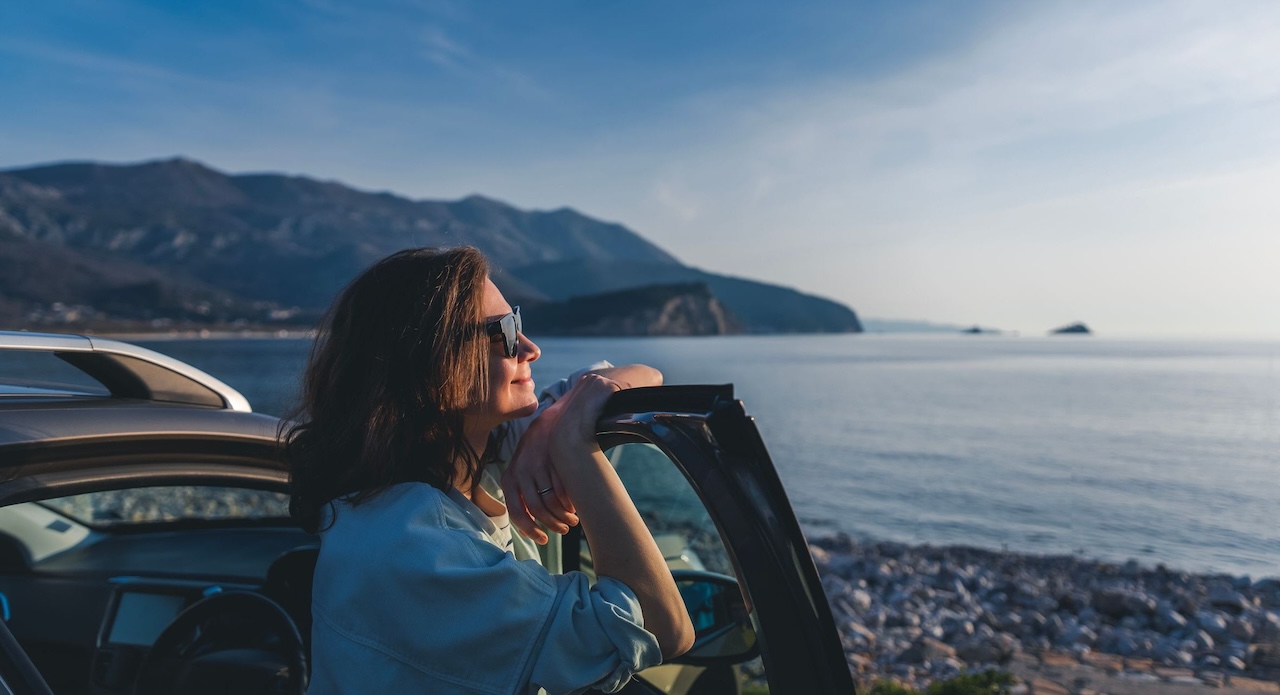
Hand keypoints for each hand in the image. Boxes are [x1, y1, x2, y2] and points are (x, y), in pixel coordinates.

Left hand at [501, 408, 577, 543]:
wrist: (549, 425)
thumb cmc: (534, 457)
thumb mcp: (521, 475)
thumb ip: (521, 498)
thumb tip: (526, 529)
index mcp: (509, 480)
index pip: (517, 513)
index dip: (531, 530)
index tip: (544, 539)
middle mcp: (521, 473)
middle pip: (537, 510)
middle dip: (552, 524)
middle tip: (563, 530)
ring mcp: (538, 466)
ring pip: (551, 502)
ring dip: (563, 516)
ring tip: (572, 520)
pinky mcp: (554, 462)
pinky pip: (563, 490)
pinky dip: (569, 502)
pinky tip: (574, 507)